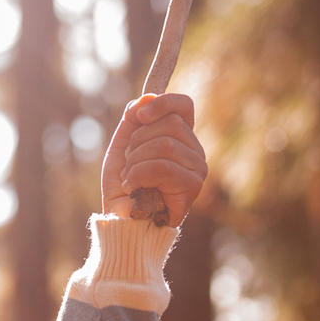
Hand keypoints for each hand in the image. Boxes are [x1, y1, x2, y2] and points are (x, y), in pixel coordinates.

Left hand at [101, 93, 206, 227]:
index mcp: (180, 138)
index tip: (138, 117)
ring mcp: (197, 168)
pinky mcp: (193, 186)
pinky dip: (139, 176)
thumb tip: (147, 96)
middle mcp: (194, 150)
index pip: (183, 105)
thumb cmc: (124, 189)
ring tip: (131, 181)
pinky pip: (162, 166)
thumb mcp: (122, 148)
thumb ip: (133, 121)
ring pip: (164, 145)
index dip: (161, 103)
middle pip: (169, 123)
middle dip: (137, 143)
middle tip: (129, 166)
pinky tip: (134, 190)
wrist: (121, 224)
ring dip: (135, 163)